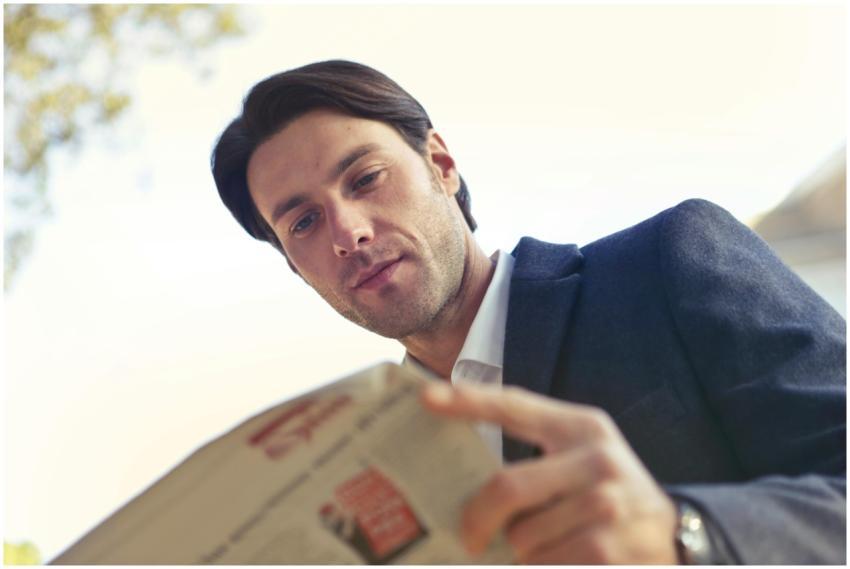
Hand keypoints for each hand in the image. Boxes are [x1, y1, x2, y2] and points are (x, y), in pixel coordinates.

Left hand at [421, 382, 678, 563]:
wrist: (675, 537)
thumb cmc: (609, 496)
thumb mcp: (581, 460)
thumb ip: (535, 461)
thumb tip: (467, 488)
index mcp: (581, 427)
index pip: (514, 406)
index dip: (468, 401)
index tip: (426, 398)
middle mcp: (597, 459)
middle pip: (507, 488)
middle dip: (477, 520)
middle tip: (470, 537)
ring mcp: (608, 506)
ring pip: (523, 538)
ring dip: (518, 555)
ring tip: (534, 553)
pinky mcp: (610, 551)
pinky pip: (545, 566)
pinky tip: (559, 563)